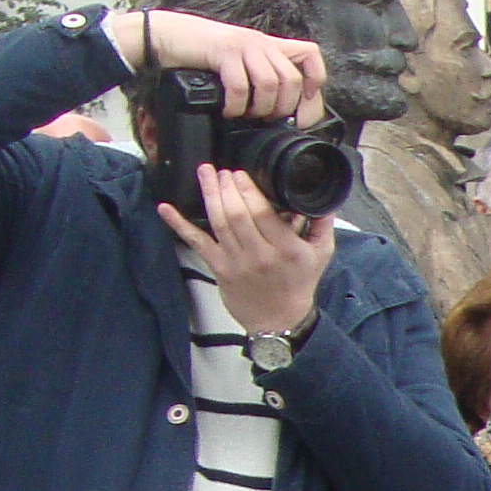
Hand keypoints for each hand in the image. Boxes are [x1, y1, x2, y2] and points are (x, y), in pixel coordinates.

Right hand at [105, 7, 326, 118]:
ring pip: (271, 84)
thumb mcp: (240, 62)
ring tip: (246, 114)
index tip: (301, 104)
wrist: (167, 35)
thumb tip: (282, 110)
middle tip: (265, 118)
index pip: (311, 55)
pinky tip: (228, 110)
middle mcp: (261, 42)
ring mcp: (243, 45)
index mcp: (269, 45)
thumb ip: (261, 75)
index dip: (315, 82)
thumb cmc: (203, 54)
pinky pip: (241, 86)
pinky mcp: (223, 51)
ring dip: (260, 108)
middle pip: (292, 79)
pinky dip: (236, 105)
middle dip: (282, 108)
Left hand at [156, 165, 333, 339]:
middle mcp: (260, 255)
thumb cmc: (298, 284)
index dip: (247, 189)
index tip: (240, 173)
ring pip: (218, 222)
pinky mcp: (219, 268)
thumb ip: (323, 225)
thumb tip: (324, 199)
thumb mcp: (321, 255)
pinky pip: (197, 242)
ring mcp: (237, 262)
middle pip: (237, 213)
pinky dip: (178, 224)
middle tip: (222, 171)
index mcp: (287, 249)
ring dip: (209, 194)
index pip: (262, 212)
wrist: (279, 320)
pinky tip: (166, 208)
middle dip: (226, 187)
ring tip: (205, 173)